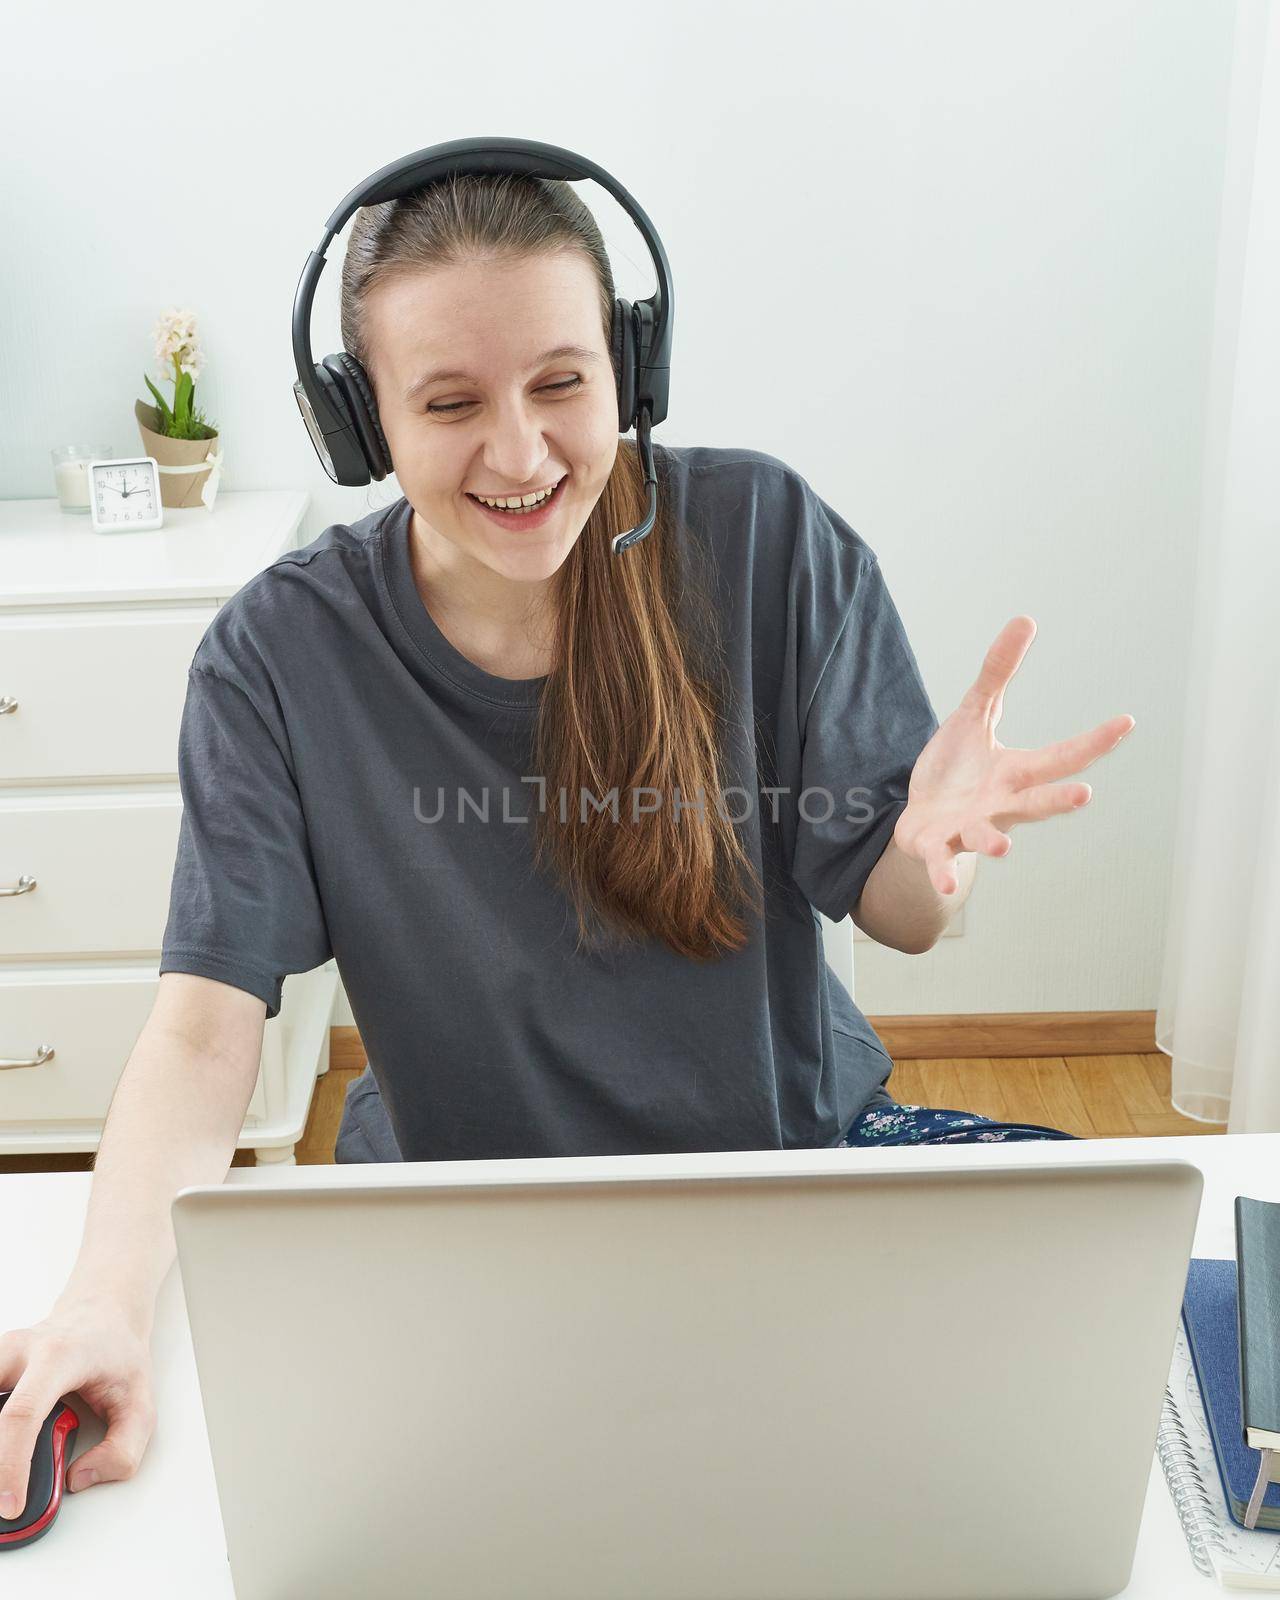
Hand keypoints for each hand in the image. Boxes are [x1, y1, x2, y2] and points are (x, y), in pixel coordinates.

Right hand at [0, 1293, 156, 1516]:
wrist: (104, 1311)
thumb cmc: (118, 1352)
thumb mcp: (140, 1401)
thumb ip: (123, 1448)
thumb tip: (80, 1478)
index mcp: (59, 1357)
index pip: (22, 1415)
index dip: (10, 1466)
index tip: (10, 1505)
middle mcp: (21, 1350)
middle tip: (3, 1496)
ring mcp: (1, 1354)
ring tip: (8, 1474)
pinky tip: (6, 1450)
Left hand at [893, 615, 1133, 894]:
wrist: (919, 819)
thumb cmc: (956, 770)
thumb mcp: (973, 715)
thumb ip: (997, 673)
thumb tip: (1026, 619)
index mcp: (1016, 774)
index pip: (1061, 757)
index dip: (1093, 741)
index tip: (1126, 722)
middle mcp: (1001, 805)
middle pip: (1037, 802)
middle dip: (1059, 800)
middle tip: (1085, 794)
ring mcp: (970, 828)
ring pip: (988, 836)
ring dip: (995, 840)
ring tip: (1005, 847)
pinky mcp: (936, 844)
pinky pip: (941, 860)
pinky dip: (943, 872)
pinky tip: (944, 884)